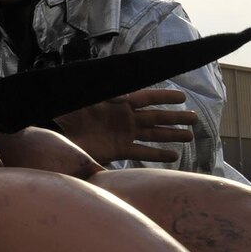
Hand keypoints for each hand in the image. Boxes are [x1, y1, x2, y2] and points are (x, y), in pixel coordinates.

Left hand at [53, 88, 196, 164]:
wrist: (55, 133)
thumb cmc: (68, 111)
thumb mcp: (85, 98)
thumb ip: (105, 95)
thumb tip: (124, 96)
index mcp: (118, 101)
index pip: (146, 97)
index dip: (164, 97)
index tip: (182, 97)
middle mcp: (123, 117)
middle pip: (155, 116)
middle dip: (175, 118)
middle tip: (195, 119)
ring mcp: (122, 133)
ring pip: (152, 134)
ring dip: (171, 136)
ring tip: (190, 136)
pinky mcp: (117, 150)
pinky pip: (141, 151)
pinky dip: (157, 154)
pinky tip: (173, 156)